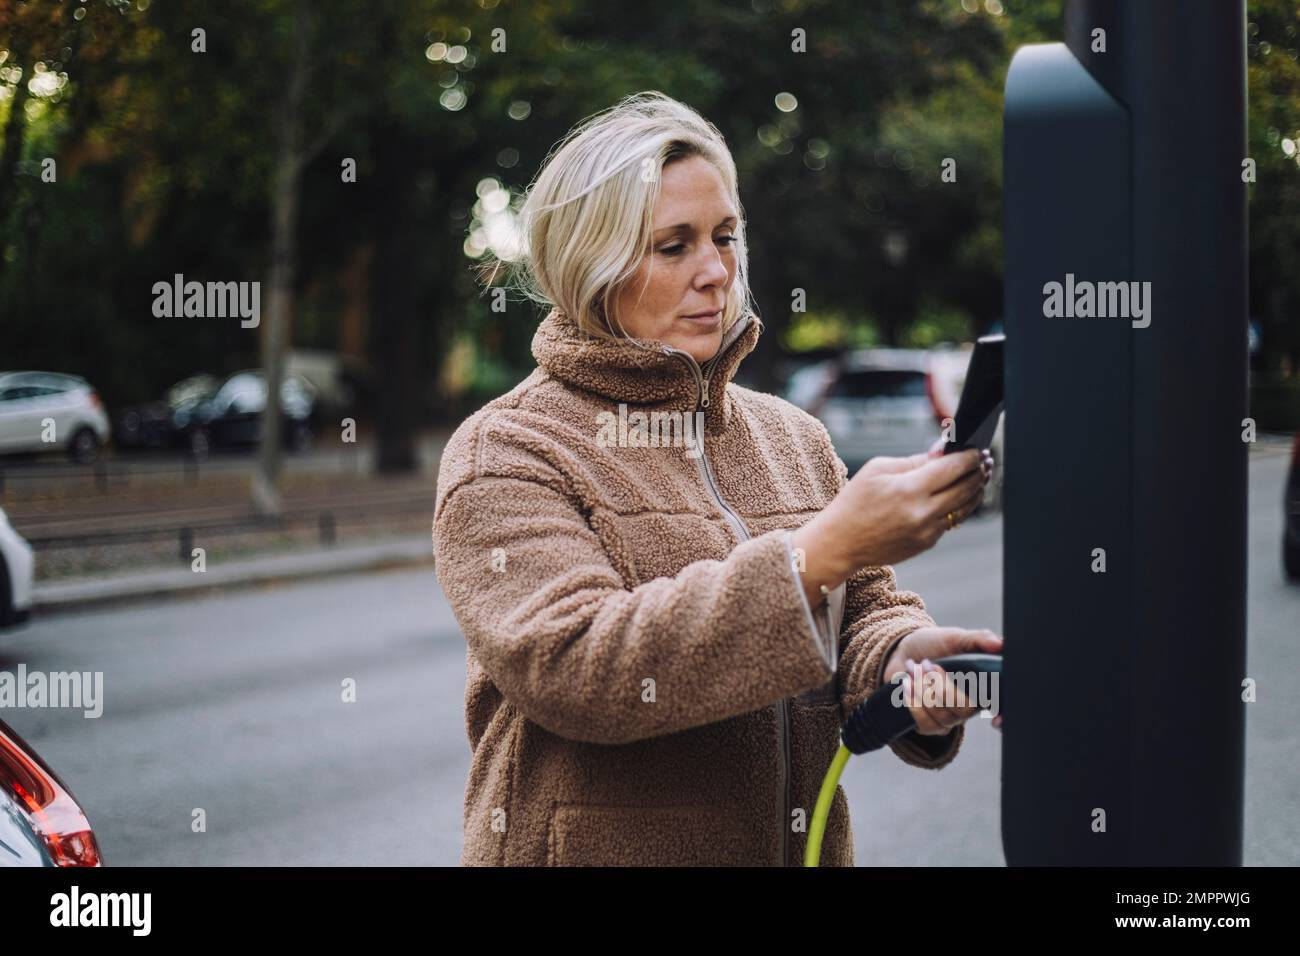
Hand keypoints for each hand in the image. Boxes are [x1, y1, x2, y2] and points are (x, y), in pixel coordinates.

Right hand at [819, 447, 989, 569]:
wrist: (841, 542)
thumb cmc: (854, 501)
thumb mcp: (877, 470)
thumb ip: (914, 460)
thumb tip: (943, 451)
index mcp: (909, 489)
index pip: (954, 468)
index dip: (970, 457)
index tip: (977, 450)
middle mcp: (922, 512)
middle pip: (966, 488)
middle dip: (979, 472)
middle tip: (985, 462)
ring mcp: (926, 531)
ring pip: (965, 508)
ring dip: (976, 491)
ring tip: (980, 478)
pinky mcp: (926, 543)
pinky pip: (950, 522)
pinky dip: (958, 508)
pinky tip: (958, 497)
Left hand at [882, 626, 1002, 735]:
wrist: (904, 654)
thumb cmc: (934, 645)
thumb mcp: (956, 637)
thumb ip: (978, 639)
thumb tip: (1000, 643)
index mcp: (982, 686)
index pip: (999, 707)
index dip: (1001, 715)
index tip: (995, 717)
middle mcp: (970, 706)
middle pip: (964, 709)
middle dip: (940, 684)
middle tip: (927, 664)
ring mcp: (950, 718)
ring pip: (943, 716)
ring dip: (923, 689)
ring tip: (913, 668)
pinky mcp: (931, 725)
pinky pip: (926, 725)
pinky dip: (914, 703)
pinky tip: (907, 685)